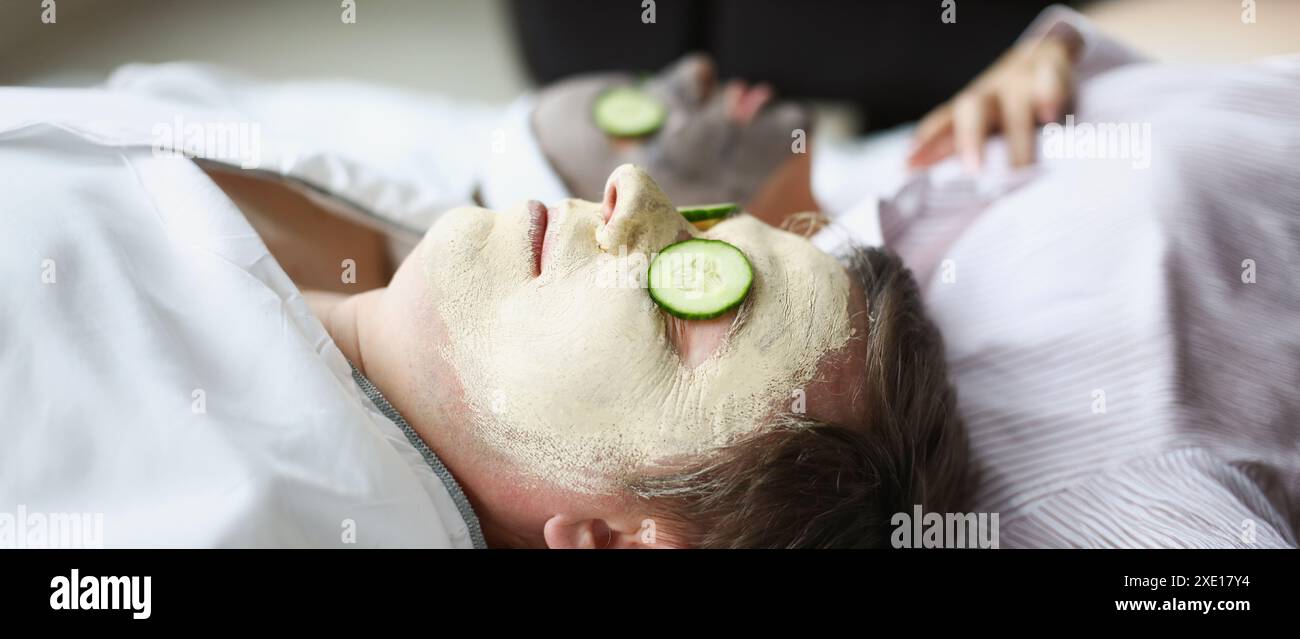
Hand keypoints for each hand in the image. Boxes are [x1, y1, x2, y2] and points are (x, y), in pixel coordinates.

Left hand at [908, 33, 1080, 171]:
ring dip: (1018, 136)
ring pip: (1015, 106)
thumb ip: (951, 147)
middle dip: (970, 139)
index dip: (925, 145)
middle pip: (973, 110)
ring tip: (1021, 168)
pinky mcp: (1050, 68)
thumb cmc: (1005, 103)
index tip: (907, 166)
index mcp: (968, 109)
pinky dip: (1049, 94)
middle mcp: (990, 93)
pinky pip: (1049, 78)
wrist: (1046, 54)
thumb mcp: (980, 123)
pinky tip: (1050, 115)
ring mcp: (1020, 80)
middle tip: (974, 171)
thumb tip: (911, 173)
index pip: (941, 125)